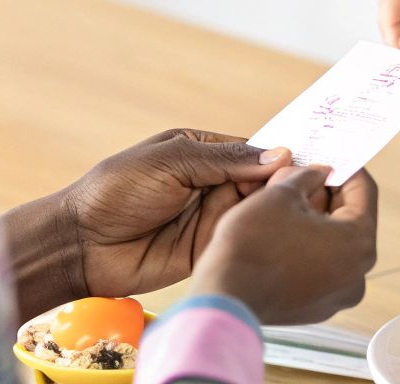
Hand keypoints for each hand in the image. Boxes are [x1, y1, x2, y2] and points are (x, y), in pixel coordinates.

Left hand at [1, 129, 292, 317]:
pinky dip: (259, 238)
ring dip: (276, 212)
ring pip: (256, 212)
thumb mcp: (171, 162)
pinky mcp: (208, 249)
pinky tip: (284, 237)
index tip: (318, 159)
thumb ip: (224, 160)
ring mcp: (210, 217)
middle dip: (286, 185)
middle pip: (261, 182)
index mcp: (201, 151)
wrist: (80, 244)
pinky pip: (241, 240)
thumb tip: (280, 155)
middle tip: (318, 190)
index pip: (252, 150)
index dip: (281, 156)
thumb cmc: (115, 190)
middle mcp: (211, 182)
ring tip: (310, 212)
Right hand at [190, 165, 377, 324]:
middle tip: (301, 176)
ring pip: (333, 245)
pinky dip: (306, 248)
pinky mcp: (315, 309)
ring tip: (285, 203)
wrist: (223, 295)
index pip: (364, 191)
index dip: (344, 167)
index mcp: (358, 243)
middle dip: (325, 195)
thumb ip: (308, 177)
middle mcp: (357, 275)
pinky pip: (319, 268)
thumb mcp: (281, 193)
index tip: (328, 157)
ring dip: (314, 221)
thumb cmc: (253, 243)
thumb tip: (318, 173)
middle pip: (349, 220)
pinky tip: (279, 234)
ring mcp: (336, 296)